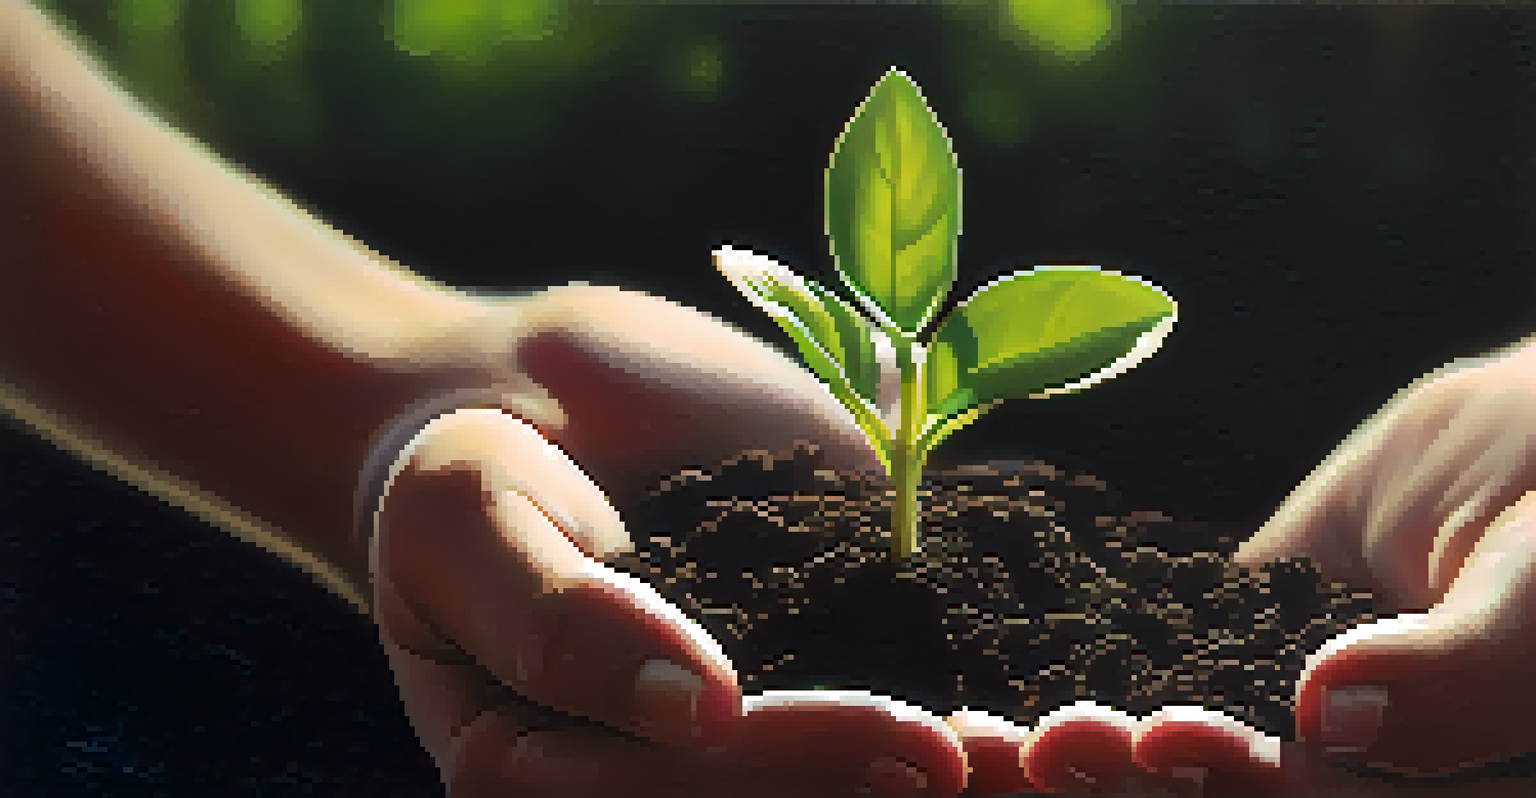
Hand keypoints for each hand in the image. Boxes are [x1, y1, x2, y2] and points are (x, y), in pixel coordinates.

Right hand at [367, 284, 1031, 795]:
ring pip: (858, 758)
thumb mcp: (465, 519)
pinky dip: (983, 665)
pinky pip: (894, 667)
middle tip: (1034, 760)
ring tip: (1083, 738)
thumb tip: (698, 709)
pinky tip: (1076, 662)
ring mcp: (750, 708)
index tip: (921, 745)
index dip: (809, 771)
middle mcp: (670, 766)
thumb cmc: (456, 459)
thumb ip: (555, 617)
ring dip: (972, 757)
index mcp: (567, 776)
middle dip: (912, 780)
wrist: (518, 395)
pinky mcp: (813, 642)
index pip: (695, 794)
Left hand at [1000, 336, 1535, 794]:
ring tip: (985, 735)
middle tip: (1034, 746)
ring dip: (1079, 753)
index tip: (1160, 737)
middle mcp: (1351, 774)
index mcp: (1449, 793)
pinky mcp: (1224, 658)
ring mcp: (1279, 718)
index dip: (1244, 787)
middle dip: (1128, 782)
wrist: (1531, 432)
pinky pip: (1144, 671)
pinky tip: (986, 676)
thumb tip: (1332, 720)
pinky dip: (1071, 673)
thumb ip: (1461, 669)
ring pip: (1172, 752)